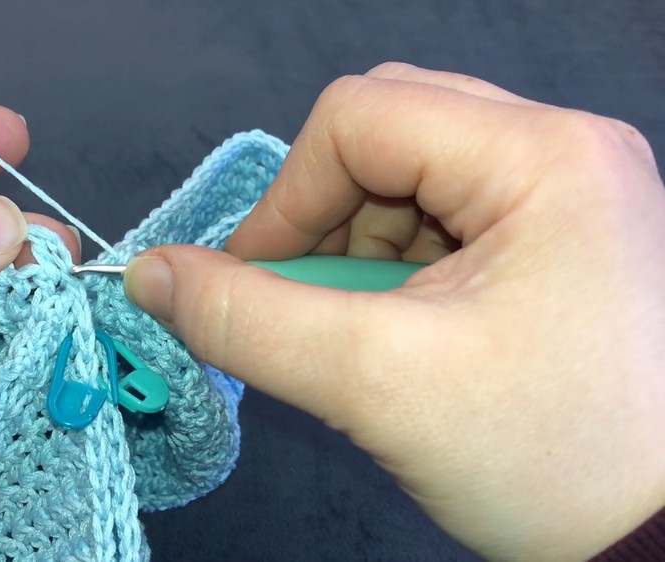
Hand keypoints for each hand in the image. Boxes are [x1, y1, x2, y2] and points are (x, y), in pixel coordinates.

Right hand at [124, 63, 664, 559]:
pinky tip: (398, 327)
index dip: (285, 200)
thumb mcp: (379, 385)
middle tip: (311, 304)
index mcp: (541, 155)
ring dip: (354, 249)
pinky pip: (440, 215)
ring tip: (361, 329)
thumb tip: (148, 275)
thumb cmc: (543, 456)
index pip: (359, 118)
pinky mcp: (557, 233)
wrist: (661, 541)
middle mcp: (561, 149)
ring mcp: (565, 189)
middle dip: (323, 221)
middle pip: (384, 135)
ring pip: (405, 176)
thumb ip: (247, 321)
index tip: (250, 284)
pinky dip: (392, 265)